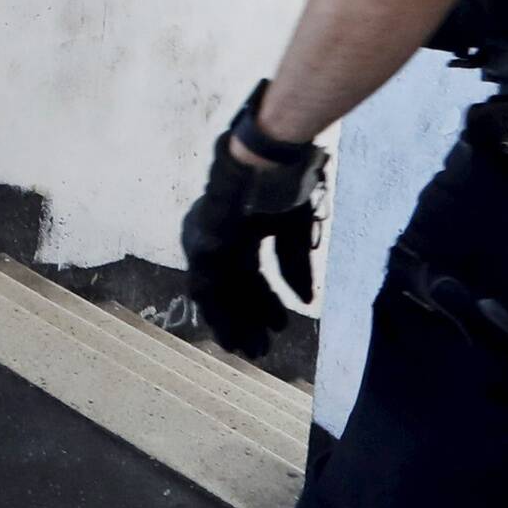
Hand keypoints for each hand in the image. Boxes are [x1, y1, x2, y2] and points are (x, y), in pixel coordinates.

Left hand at [177, 85, 318, 361]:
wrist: (267, 156)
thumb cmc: (283, 181)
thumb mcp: (294, 230)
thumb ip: (295, 264)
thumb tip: (305, 299)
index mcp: (240, 228)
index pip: (250, 275)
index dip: (264, 302)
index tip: (279, 326)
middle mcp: (218, 236)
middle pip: (232, 288)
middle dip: (247, 320)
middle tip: (260, 350)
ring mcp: (207, 239)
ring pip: (216, 293)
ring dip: (233, 323)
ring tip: (250, 350)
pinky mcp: (202, 244)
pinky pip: (206, 287)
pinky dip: (220, 311)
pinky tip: (232, 332)